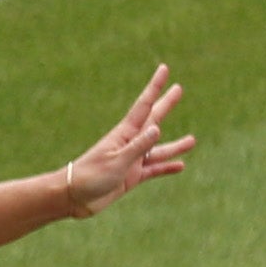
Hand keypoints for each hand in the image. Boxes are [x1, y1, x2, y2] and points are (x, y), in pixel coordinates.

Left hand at [58, 65, 192, 213]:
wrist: (73, 197)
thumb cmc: (90, 176)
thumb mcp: (116, 161)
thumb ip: (137, 147)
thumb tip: (157, 128)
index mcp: (124, 134)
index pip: (144, 106)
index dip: (155, 87)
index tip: (164, 69)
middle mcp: (130, 143)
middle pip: (153, 120)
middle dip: (166, 104)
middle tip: (178, 88)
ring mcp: (131, 160)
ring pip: (158, 150)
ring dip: (175, 146)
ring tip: (192, 140)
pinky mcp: (131, 176)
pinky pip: (154, 170)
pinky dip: (167, 168)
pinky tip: (180, 166)